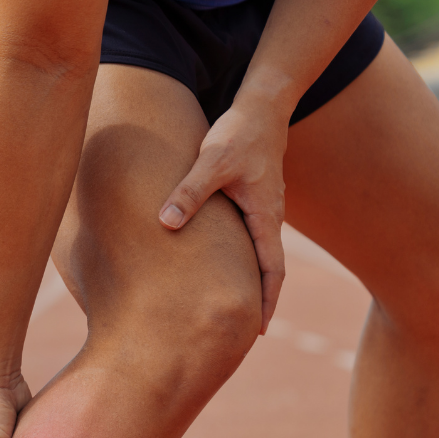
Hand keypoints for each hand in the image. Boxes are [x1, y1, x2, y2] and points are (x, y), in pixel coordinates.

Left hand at [157, 98, 288, 331]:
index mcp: (265, 216)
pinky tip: (221, 266)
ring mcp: (263, 209)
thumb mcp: (211, 161)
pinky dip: (242, 258)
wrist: (262, 106)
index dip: (267, 302)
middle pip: (269, 270)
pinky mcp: (253, 199)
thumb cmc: (239, 133)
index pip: (273, 270)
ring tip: (232, 306)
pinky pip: (250, 237)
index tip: (259, 330)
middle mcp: (269, 218)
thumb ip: (188, 192)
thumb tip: (164, 223)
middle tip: (244, 331)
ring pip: (259, 254)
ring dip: (251, 280)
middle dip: (260, 301)